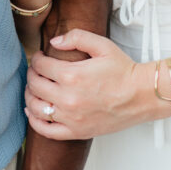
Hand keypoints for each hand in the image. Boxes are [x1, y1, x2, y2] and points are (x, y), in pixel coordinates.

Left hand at [24, 29, 155, 139]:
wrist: (141, 96)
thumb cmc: (123, 70)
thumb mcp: (102, 45)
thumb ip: (76, 37)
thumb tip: (54, 42)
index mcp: (72, 75)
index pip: (41, 66)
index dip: (37, 59)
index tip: (40, 56)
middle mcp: (68, 98)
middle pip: (35, 85)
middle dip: (32, 74)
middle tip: (36, 70)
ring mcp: (71, 118)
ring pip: (36, 108)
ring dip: (29, 95)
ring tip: (34, 88)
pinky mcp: (76, 132)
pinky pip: (46, 131)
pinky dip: (34, 121)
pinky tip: (33, 111)